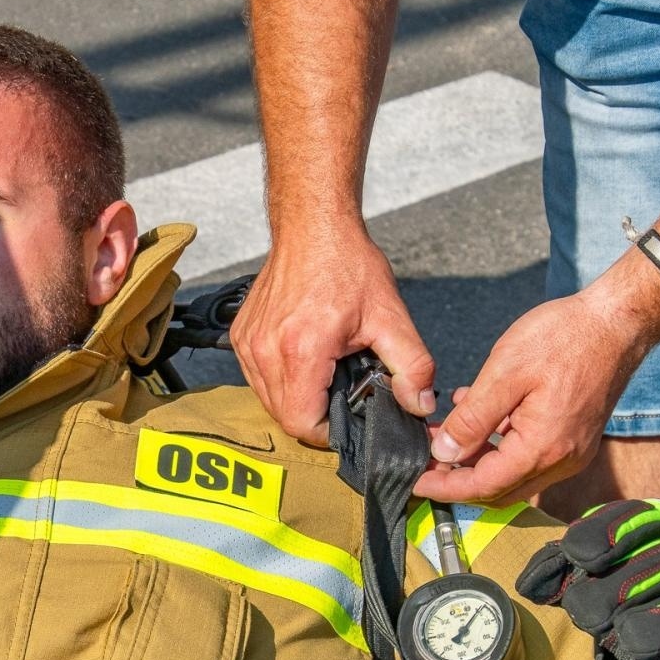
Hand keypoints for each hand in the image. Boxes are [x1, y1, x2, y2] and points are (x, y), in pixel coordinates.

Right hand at [231, 228, 434, 444]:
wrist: (312, 227)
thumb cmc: (348, 266)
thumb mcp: (390, 316)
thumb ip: (412, 367)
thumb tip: (420, 406)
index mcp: (301, 350)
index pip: (302, 423)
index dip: (330, 431)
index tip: (349, 414)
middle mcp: (265, 350)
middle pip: (283, 416)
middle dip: (315, 415)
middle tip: (342, 392)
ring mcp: (247, 344)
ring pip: (267, 400)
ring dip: (296, 398)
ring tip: (324, 373)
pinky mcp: (240, 336)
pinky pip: (256, 378)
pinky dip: (279, 379)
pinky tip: (303, 358)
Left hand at [413, 292, 641, 505]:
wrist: (616, 321)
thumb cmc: (563, 338)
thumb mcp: (505, 373)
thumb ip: (472, 419)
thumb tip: (443, 453)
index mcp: (543, 448)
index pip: (484, 487)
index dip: (445, 488)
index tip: (414, 481)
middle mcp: (561, 460)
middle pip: (499, 490)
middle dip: (457, 479)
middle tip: (422, 461)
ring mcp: (571, 451)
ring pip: (513, 474)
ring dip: (475, 460)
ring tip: (441, 433)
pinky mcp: (573, 437)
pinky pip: (528, 454)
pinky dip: (497, 444)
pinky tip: (475, 414)